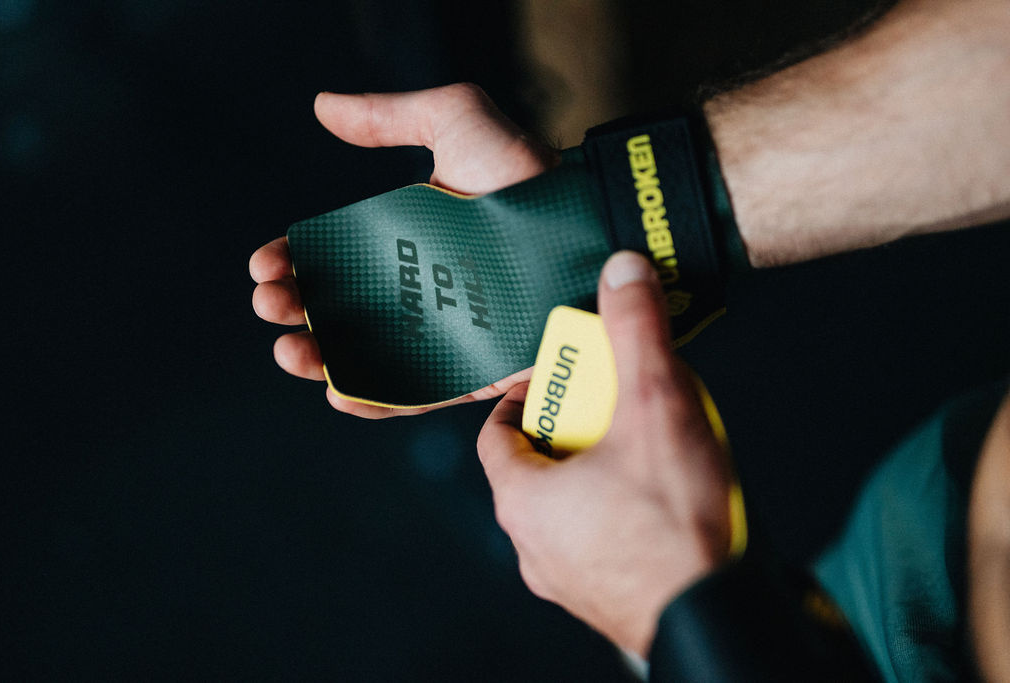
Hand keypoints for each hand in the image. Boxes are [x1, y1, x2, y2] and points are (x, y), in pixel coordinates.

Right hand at [250, 83, 556, 417]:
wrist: (584, 227)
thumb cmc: (525, 172)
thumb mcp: (454, 120)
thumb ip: (388, 116)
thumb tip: (322, 105)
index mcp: (406, 238)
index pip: (334, 255)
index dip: (293, 261)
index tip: (265, 263)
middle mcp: (418, 288)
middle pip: (337, 308)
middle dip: (293, 308)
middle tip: (270, 302)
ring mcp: (442, 334)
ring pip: (364, 356)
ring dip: (318, 359)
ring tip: (289, 351)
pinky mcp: (469, 373)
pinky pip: (413, 395)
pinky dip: (371, 401)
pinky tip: (335, 392)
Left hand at [476, 251, 733, 654]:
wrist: (720, 617)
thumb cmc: (676, 527)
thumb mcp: (656, 405)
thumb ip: (636, 331)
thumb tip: (623, 272)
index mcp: (523, 500)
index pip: (498, 432)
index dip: (526, 394)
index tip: (561, 374)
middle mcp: (534, 544)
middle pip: (539, 463)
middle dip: (576, 424)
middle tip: (617, 400)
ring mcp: (570, 577)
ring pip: (574, 502)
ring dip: (602, 466)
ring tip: (649, 444)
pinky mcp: (609, 596)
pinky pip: (604, 535)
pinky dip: (624, 507)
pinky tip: (667, 495)